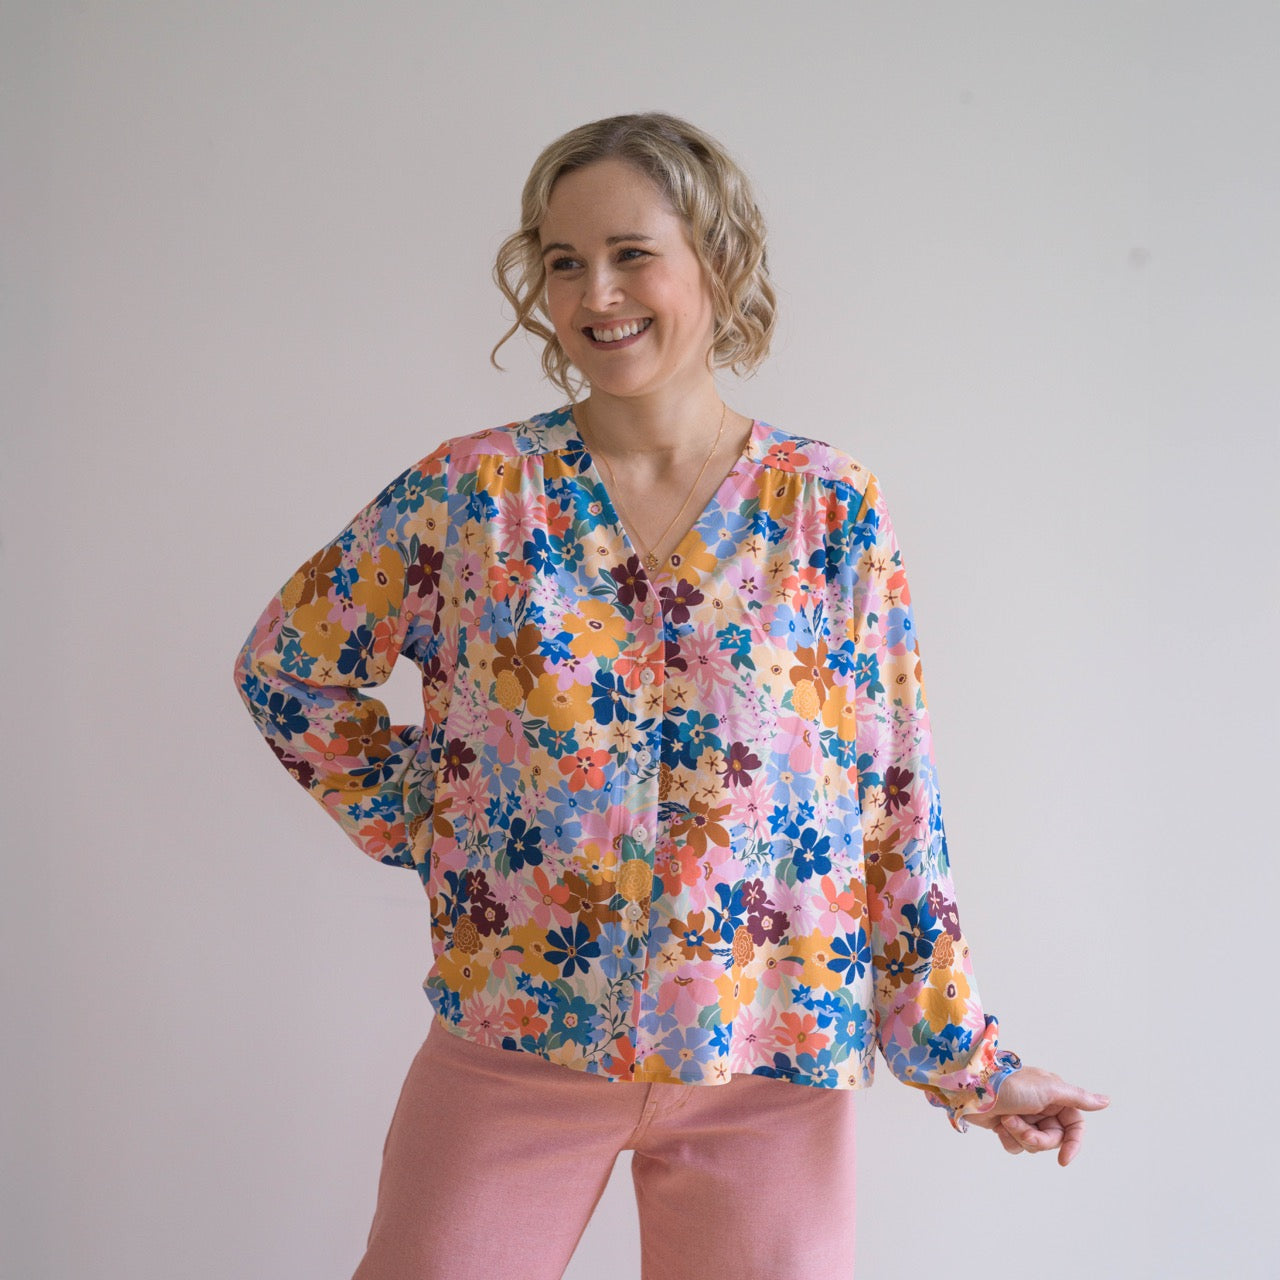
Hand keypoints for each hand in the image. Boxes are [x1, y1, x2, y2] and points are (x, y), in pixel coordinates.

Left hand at [964, 1066, 1109, 1165]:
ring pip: (1035, 1144)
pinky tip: (999, 1126)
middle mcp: (1042, 1108)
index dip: (1073, 1144)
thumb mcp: (1048, 1089)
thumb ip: (1078, 1098)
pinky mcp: (1008, 1126)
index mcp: (1055, 1097)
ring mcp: (1025, 1117)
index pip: (1074, 1127)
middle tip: (1020, 1126)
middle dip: (1036, 1138)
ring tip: (1007, 1121)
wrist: (972, 1088)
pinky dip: (1008, 1139)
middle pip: (1053, 1139)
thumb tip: (1106, 1101)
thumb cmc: (1010, 1084)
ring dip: (1020, 1136)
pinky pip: (1017, 1145)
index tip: (1064, 1159)